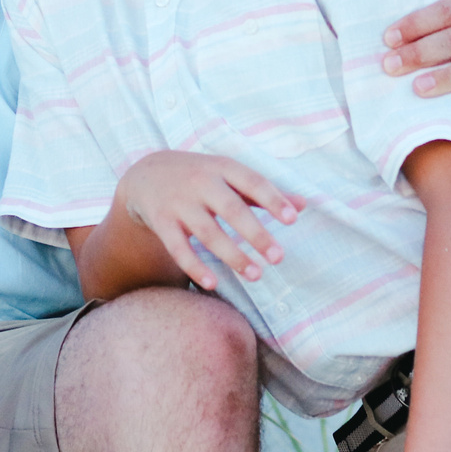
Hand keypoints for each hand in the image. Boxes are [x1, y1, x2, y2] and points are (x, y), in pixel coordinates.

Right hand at [115, 150, 302, 289]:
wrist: (146, 174)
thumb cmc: (200, 178)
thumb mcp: (228, 177)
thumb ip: (262, 193)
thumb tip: (304, 205)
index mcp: (222, 168)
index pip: (252, 182)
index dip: (273, 200)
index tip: (293, 219)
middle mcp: (200, 182)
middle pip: (231, 210)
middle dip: (256, 234)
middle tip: (278, 257)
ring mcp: (179, 203)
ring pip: (208, 233)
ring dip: (232, 256)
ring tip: (255, 275)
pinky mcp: (161, 222)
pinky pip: (178, 248)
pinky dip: (194, 266)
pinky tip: (212, 283)